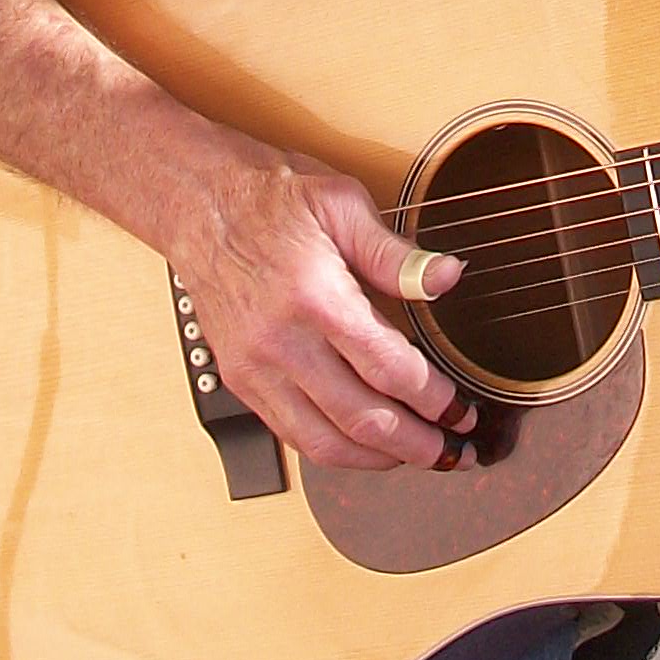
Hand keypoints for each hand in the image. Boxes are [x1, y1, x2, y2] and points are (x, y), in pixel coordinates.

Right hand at [161, 143, 473, 475]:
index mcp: (314, 297)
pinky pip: (291, 435)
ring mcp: (255, 368)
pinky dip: (335, 450)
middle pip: (361, 419)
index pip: (387, 368)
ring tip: (419, 456)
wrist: (199, 205)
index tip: (460, 407)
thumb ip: (394, 254)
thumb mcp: (341, 204)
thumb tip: (448, 277)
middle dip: (418, 443)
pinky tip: (366, 445)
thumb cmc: (271, 200)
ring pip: (324, 443)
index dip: (433, 398)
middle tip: (454, 449)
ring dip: (379, 459)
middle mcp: (281, 342)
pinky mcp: (240, 380)